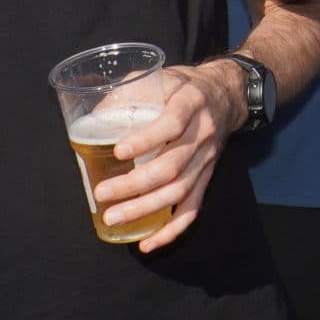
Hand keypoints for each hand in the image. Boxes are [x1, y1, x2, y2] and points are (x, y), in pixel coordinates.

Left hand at [94, 65, 234, 254]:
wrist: (226, 94)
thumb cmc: (183, 86)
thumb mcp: (159, 76)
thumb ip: (128, 91)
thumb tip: (93, 118)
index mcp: (191, 103)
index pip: (173, 123)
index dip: (147, 139)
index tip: (118, 151)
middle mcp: (203, 133)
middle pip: (172, 165)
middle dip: (135, 184)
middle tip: (102, 193)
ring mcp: (207, 159)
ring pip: (180, 191)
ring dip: (146, 208)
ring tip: (113, 218)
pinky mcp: (207, 177)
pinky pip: (193, 209)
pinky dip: (171, 230)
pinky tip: (148, 242)